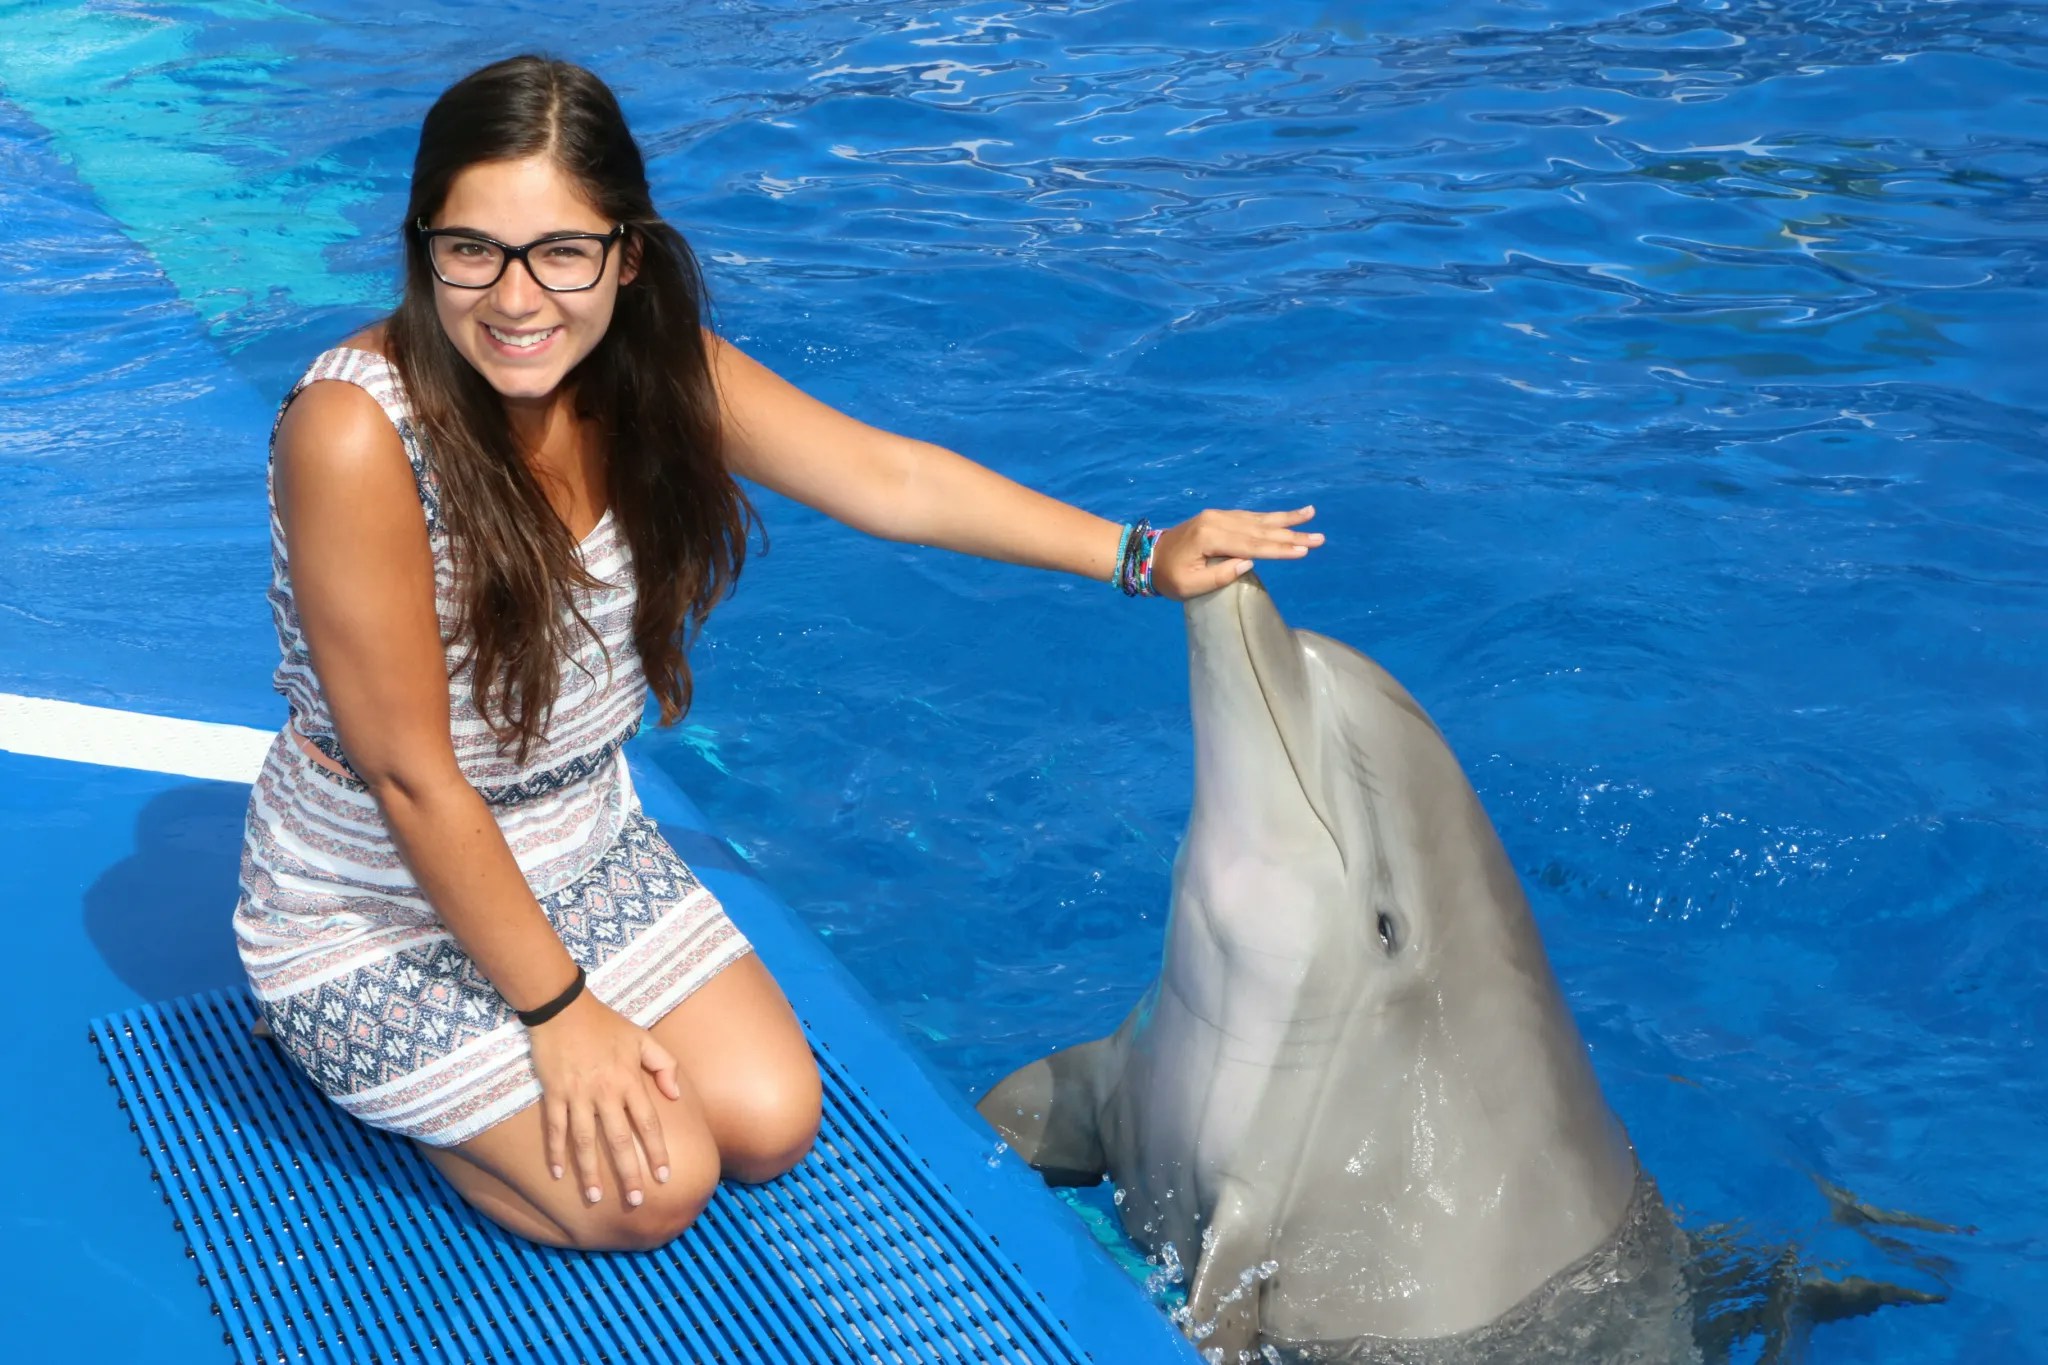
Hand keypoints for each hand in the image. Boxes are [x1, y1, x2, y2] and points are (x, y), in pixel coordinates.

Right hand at [526, 991, 681, 1207]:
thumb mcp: (642, 1037)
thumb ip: (664, 1064)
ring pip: (586, 1141)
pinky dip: (556, 1152)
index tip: (664, 1176)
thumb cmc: (606, 1024)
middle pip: (620, 1140)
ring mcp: (577, 1095)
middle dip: (629, 1173)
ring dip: (591, 1171)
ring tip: (597, 1198)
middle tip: (637, 1201)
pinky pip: (555, 1128)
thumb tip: (676, 1095)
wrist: (563, 1008)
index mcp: (629, 1080)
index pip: (648, 1123)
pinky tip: (558, 1175)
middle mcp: (605, 1092)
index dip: (657, 1151)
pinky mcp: (554, 1094)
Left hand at [1149, 505, 1323, 600]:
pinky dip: (1269, 517)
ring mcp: (1217, 516)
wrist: (1146, 556)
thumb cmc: (1168, 576)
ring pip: (1258, 519)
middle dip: (1292, 535)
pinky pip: (1250, 517)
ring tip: (1311, 514)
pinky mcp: (1218, 517)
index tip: (1303, 551)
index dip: (1279, 549)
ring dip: (1286, 520)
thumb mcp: (1190, 585)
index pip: (1252, 545)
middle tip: (1320, 538)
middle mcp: (1217, 520)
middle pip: (1260, 530)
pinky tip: (1286, 517)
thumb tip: (1249, 562)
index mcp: (1210, 537)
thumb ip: (1220, 575)